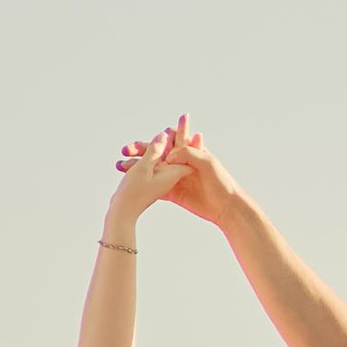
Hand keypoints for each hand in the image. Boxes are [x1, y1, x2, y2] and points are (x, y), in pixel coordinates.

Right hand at [115, 117, 238, 227]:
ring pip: (153, 168)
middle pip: (158, 153)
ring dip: (137, 164)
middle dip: (142, 149)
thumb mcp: (207, 163)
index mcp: (191, 152)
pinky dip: (142, 181)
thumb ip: (189, 154)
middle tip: (127, 149)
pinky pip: (155, 184)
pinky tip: (128, 179)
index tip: (145, 138)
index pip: (173, 139)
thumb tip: (169, 153)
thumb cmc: (220, 182)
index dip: (159, 137)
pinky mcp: (174, 193)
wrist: (225, 208)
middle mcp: (182, 163)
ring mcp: (177, 178)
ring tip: (121, 164)